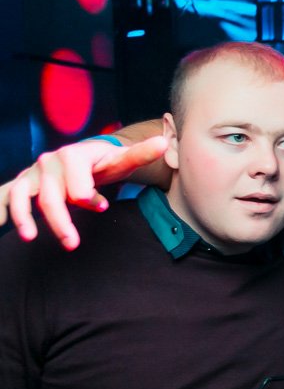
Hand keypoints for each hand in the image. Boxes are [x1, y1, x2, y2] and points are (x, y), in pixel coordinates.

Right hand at [0, 137, 168, 249]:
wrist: (84, 158)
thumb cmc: (105, 163)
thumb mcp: (122, 161)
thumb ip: (140, 155)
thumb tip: (163, 144)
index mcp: (73, 155)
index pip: (75, 181)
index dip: (86, 195)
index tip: (101, 206)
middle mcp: (48, 162)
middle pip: (50, 196)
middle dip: (60, 222)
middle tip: (72, 244)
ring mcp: (32, 174)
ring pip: (20, 196)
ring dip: (23, 217)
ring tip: (30, 237)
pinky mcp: (21, 183)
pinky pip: (4, 195)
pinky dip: (0, 209)